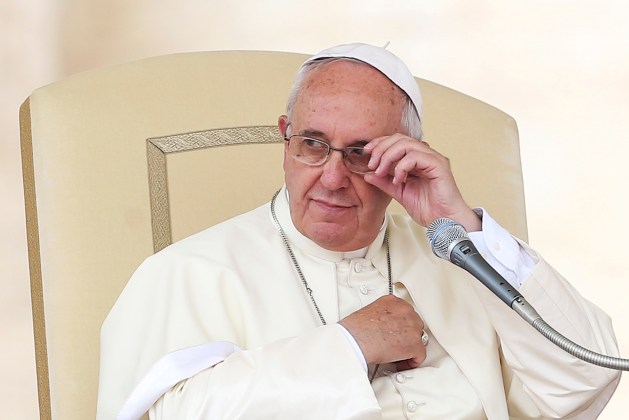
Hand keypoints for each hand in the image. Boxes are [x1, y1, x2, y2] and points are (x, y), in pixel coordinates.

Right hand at [339, 295, 426, 370]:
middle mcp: (405, 311)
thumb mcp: (370, 311)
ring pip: (419, 339)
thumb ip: (384, 316)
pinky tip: (401, 363)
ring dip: (410, 347)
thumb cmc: (356, 329)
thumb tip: (385, 326)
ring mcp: (412, 327)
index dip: (402, 325)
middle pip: (415, 324)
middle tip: (398, 343)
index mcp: (394, 301)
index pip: (406, 312)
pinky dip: (412, 362)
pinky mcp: (415, 344)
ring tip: (398, 354)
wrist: (355, 340)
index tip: (398, 331)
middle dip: (407, 335)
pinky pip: (420, 355)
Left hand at [363, 134, 480, 231]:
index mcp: (417, 159)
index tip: (366, 153)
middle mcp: (426, 155)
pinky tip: (398, 180)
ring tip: (381, 172)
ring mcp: (433, 158)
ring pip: (406, 144)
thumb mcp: (399, 193)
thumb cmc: (428, 208)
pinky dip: (401, 167)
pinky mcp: (438, 165)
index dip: (380, 143)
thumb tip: (367, 174)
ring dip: (388, 157)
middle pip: (400, 138)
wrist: (444, 221)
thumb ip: (384, 182)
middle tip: (371, 164)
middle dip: (381, 149)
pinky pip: (415, 157)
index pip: (396, 141)